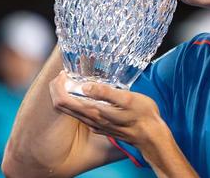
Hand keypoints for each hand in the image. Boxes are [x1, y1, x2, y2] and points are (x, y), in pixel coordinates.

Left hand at [49, 71, 165, 148]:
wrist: (151, 136)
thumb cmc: (142, 116)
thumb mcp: (127, 99)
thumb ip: (105, 93)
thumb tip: (85, 86)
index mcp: (93, 111)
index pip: (63, 100)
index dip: (59, 85)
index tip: (64, 72)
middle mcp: (90, 119)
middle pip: (62, 106)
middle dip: (58, 89)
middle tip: (63, 74)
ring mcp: (94, 124)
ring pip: (70, 111)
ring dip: (66, 96)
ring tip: (70, 81)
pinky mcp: (100, 126)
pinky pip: (80, 114)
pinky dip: (76, 103)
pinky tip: (83, 95)